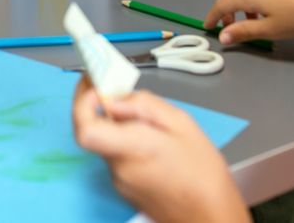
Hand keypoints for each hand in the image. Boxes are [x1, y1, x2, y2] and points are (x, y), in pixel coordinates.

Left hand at [72, 77, 249, 222]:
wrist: (210, 216)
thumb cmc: (203, 173)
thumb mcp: (182, 123)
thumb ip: (143, 106)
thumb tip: (114, 98)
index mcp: (133, 148)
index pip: (85, 127)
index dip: (82, 102)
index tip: (95, 84)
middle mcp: (118, 167)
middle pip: (94, 130)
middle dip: (101, 106)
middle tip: (115, 88)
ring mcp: (118, 181)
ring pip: (107, 141)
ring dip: (118, 125)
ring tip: (147, 119)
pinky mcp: (124, 188)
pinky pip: (116, 155)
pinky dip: (126, 142)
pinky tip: (151, 141)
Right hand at [204, 0, 293, 44]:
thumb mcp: (270, 30)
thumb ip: (244, 32)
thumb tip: (222, 36)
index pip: (222, 4)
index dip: (213, 16)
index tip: (209, 27)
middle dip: (224, 4)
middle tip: (230, 22)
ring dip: (240, 1)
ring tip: (253, 20)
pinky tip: (270, 9)